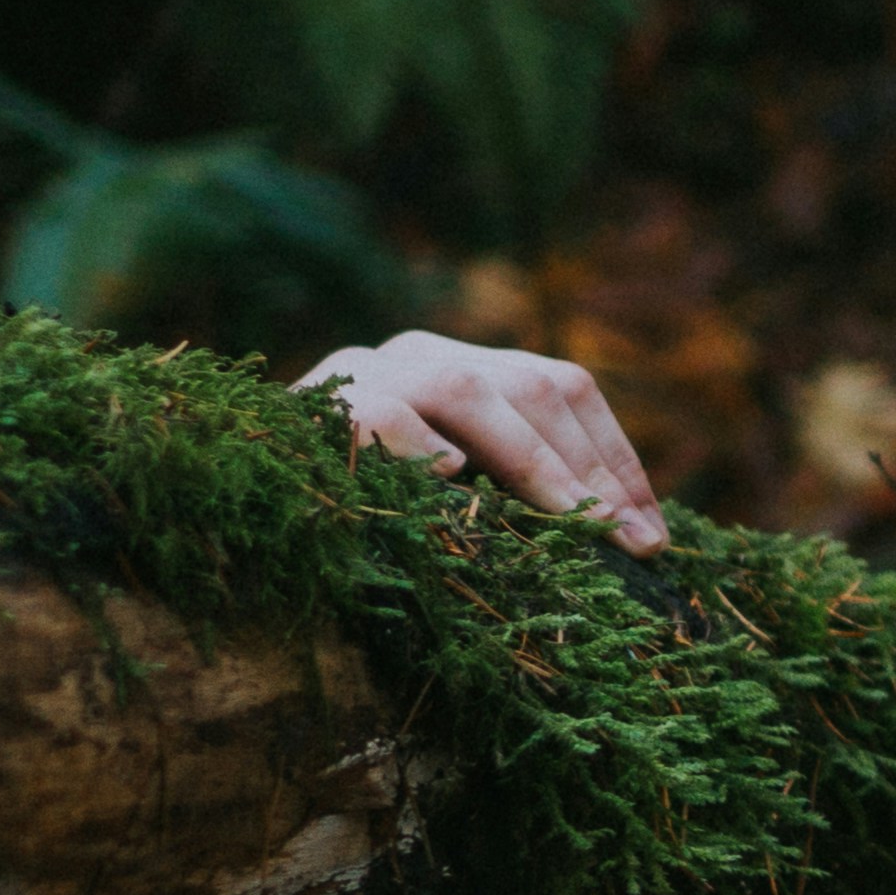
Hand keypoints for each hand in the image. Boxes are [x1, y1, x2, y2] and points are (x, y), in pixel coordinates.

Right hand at [302, 332, 669, 550]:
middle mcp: (419, 352)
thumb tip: (629, 542)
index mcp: (461, 366)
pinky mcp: (318, 404)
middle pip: (532, 388)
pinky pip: (379, 415)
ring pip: (469, 391)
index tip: (653, 535)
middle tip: (630, 542)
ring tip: (575, 518)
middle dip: (591, 470)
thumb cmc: (361, 513)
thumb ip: (513, 494)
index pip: (563, 389)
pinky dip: (419, 444)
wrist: (243, 497)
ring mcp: (366, 369)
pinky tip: (450, 477)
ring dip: (534, 461)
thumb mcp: (451, 496)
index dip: (616, 459)